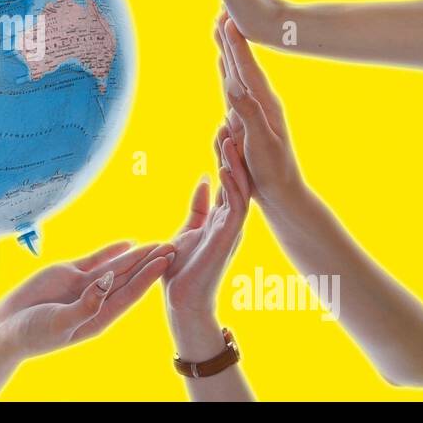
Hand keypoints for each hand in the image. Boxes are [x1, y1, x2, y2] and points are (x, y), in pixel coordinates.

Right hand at [0, 241, 174, 362]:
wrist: (5, 330)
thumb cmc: (32, 334)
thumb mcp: (59, 323)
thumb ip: (84, 305)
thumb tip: (107, 282)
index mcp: (99, 317)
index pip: (131, 292)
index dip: (149, 275)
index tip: (167, 259)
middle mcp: (96, 300)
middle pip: (130, 277)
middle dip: (152, 261)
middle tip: (175, 244)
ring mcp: (84, 286)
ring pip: (116, 266)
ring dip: (137, 254)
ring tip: (159, 242)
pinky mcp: (68, 274)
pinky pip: (95, 259)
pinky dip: (112, 250)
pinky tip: (129, 243)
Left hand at [164, 137, 250, 327]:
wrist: (182, 301)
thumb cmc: (182, 269)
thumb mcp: (189, 229)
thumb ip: (199, 206)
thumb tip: (204, 180)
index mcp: (223, 216)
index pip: (229, 177)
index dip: (228, 152)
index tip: (225, 126)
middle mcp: (232, 220)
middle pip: (239, 177)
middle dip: (236, 150)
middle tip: (233, 121)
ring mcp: (232, 229)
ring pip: (241, 187)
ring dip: (235, 162)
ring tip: (230, 136)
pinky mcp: (228, 238)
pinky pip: (235, 206)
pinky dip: (231, 185)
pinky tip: (222, 166)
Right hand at [216, 14, 302, 205]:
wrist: (283, 192)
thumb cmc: (272, 171)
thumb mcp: (260, 142)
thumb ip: (247, 113)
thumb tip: (232, 85)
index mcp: (263, 102)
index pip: (245, 67)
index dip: (234, 43)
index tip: (224, 19)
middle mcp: (260, 100)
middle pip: (241, 62)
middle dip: (230, 37)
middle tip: (220, 11)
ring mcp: (255, 108)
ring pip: (236, 71)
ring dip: (228, 49)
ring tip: (221, 29)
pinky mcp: (249, 119)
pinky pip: (234, 88)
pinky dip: (228, 71)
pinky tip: (227, 68)